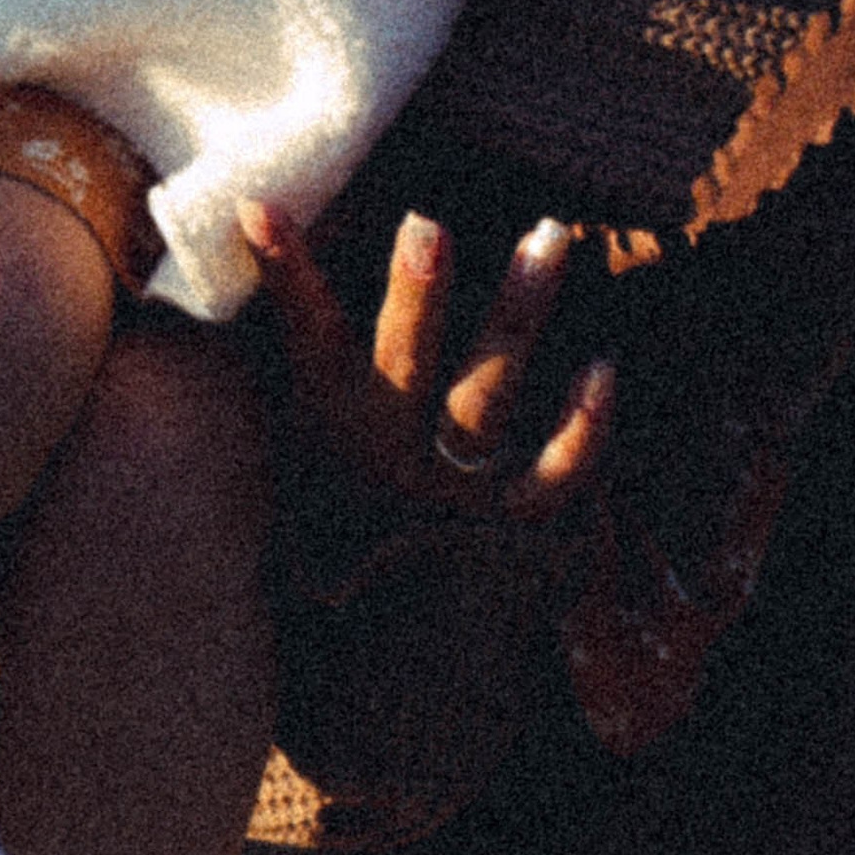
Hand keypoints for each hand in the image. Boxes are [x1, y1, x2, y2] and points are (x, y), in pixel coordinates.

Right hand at [241, 199, 613, 520]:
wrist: (389, 647)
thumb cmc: (347, 515)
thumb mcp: (304, 443)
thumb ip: (291, 363)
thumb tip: (250, 255)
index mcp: (334, 421)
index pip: (305, 334)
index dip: (283, 273)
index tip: (259, 206)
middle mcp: (391, 450)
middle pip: (403, 361)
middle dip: (413, 297)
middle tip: (426, 226)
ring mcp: (454, 485)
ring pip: (486, 395)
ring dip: (517, 312)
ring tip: (549, 235)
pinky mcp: (511, 521)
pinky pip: (554, 474)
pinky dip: (583, 427)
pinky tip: (604, 368)